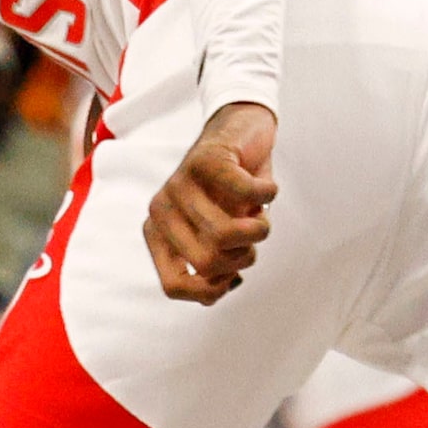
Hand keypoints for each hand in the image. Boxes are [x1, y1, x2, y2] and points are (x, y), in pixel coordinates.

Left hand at [146, 103, 277, 304]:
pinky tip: (265, 187)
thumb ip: (214, 267)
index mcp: (157, 233)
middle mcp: (160, 209)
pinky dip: (269, 195)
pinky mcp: (207, 160)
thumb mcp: (221, 234)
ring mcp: (180, 183)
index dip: (212, 290)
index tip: (233, 275)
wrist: (238, 132)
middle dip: (243, 258)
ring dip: (260, 230)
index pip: (173, 286)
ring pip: (227, 235)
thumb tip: (212, 295)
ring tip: (259, 215)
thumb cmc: (231, 192)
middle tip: (250, 238)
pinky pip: (251, 197)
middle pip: (208, 264)